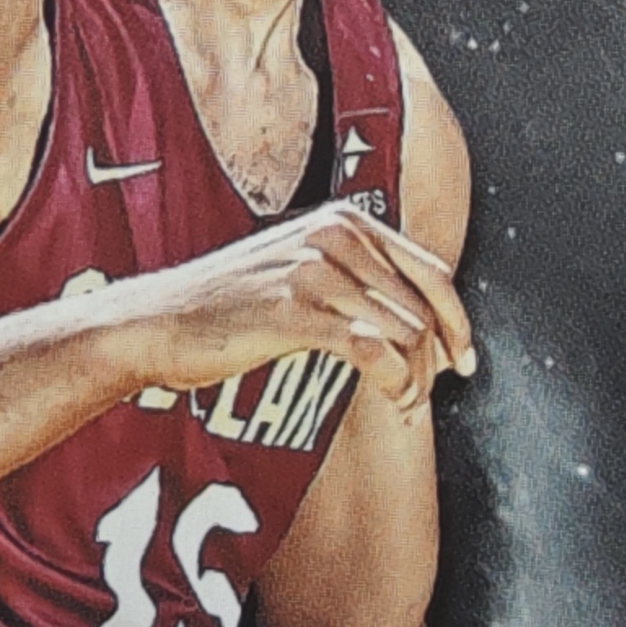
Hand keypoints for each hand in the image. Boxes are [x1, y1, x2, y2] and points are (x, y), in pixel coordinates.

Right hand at [111, 201, 475, 414]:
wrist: (160, 321)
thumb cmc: (228, 304)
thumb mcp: (299, 268)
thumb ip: (355, 277)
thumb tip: (418, 320)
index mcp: (344, 220)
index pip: (431, 270)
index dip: (457, 321)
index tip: (465, 360)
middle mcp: (335, 235)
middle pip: (423, 306)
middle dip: (435, 359)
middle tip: (426, 398)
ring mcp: (314, 270)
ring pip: (404, 331)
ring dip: (415, 379)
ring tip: (404, 406)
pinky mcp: (294, 311)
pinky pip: (373, 350)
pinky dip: (394, 382)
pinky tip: (393, 400)